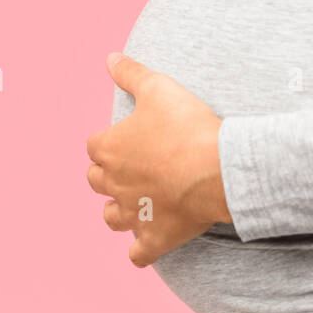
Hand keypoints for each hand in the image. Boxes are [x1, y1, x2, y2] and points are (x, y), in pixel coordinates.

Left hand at [86, 53, 231, 267]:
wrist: (218, 167)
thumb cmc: (187, 125)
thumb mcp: (158, 87)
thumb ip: (130, 73)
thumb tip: (110, 58)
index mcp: (109, 149)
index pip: (94, 146)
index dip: (109, 142)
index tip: (127, 139)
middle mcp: (114, 184)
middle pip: (96, 182)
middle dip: (109, 175)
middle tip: (133, 168)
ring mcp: (133, 214)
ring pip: (111, 218)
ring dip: (119, 212)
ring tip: (135, 205)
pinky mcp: (155, 238)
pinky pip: (138, 255)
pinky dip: (141, 250)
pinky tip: (149, 243)